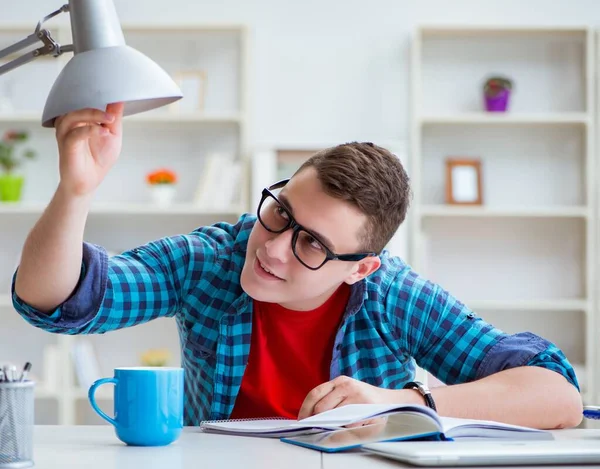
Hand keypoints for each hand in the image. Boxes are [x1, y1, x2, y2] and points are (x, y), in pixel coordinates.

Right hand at [54, 102, 123, 196]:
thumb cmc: (99, 158)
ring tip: (109, 120)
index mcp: (80, 119)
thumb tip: (119, 99)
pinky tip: (103, 131)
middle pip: (76, 107)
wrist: (90, 181)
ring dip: (92, 115)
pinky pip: (74, 135)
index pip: (84, 101)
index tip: (114, 94)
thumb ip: (114, 118)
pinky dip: (90, 131)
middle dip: (95, 108)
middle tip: (112, 114)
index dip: (96, 96)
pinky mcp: (66, 147)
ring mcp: (66, 135)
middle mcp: (70, 124)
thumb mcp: (113, 135)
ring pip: (72, 117)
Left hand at [298, 376, 421, 424]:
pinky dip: (342, 426)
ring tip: (331, 426)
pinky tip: (345, 426)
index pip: (315, 393)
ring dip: (328, 423)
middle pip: (320, 405)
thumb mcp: (347, 393)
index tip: (301, 419)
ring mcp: (355, 394)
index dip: (305, 408)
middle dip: (315, 418)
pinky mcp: (364, 405)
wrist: (391, 401)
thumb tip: (311, 415)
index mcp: (339, 381)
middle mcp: (346, 384)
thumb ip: (331, 400)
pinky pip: (346, 420)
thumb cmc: (365, 400)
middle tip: (313, 426)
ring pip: (332, 413)